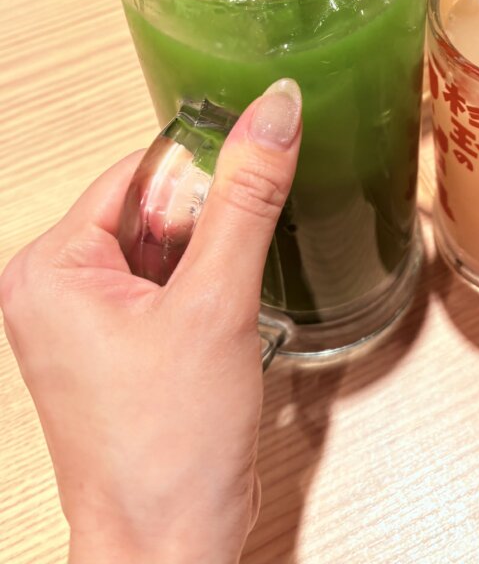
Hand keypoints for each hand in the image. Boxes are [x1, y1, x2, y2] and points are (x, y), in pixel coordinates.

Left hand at [0, 79, 302, 563]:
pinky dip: (203, 288)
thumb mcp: (216, 304)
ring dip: (210, 258)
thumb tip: (274, 113)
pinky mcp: (113, 344)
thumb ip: (246, 200)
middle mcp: (55, 288)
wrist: (169, 549)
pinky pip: (164, 285)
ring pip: (164, 245)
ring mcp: (82, 319)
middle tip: (235, 271)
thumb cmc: (169, 448)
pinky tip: (223, 319)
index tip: (255, 179)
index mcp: (50, 267)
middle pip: (151, 207)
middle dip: (208, 225)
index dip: (203, 175)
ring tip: (227, 305)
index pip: (138, 173)